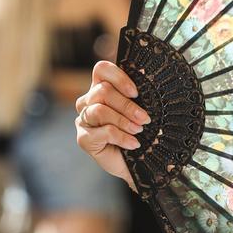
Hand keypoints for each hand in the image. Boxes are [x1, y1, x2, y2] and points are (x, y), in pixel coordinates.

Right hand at [74, 61, 149, 191]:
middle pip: (102, 91)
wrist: (138, 163)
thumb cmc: (140, 133)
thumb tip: (148, 83)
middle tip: (144, 118)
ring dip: (124, 121)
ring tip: (138, 130)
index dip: (118, 77)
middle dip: (127, 105)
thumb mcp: (141, 110)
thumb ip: (137, 96)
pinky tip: (133, 143)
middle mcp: (88, 102)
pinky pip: (103, 131)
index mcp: (101, 88)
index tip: (136, 93)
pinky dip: (122, 137)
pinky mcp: (84, 138)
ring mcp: (83, 120)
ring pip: (100, 110)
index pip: (101, 70)